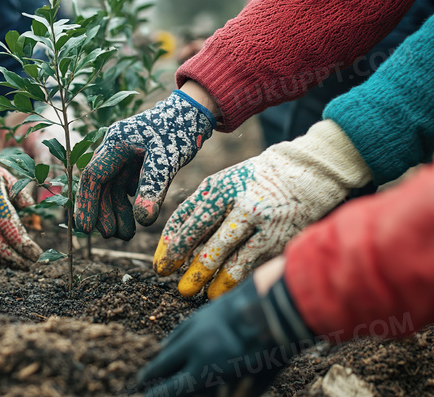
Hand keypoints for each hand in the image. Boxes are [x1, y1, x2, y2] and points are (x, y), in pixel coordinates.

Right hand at [75, 90, 214, 238]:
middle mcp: (113, 149)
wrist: (194, 112)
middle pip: (100, 186)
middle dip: (102, 212)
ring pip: (112, 189)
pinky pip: (124, 186)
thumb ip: (154, 188)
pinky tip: (134, 218)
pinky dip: (128, 204)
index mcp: (114, 143)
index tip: (87, 229)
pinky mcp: (135, 162)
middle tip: (111, 235)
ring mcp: (123, 156)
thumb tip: (144, 221)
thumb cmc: (179, 129)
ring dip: (116, 211)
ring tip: (126, 235)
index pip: (93, 177)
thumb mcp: (167, 160)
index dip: (88, 204)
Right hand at [137, 276, 313, 396]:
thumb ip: (225, 392)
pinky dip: (172, 342)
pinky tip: (170, 347)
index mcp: (204, 369)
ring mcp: (194, 328)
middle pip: (161, 365)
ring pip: (167, 345)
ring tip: (153, 368)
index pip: (170, 388)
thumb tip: (203, 392)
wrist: (272, 309)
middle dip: (149, 376)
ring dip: (159, 358)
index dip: (155, 394)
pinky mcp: (200, 315)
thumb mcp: (250, 384)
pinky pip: (178, 331)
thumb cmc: (268, 354)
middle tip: (140, 383)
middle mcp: (193, 347)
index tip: (145, 396)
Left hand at [154, 120, 371, 298]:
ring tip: (200, 295)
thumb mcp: (223, 184)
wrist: (307, 171)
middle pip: (208, 245)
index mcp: (219, 189)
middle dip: (190, 271)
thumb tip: (174, 244)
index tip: (160, 266)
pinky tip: (225, 290)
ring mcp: (263, 224)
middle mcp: (240, 206)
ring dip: (213, 282)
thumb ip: (199, 210)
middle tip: (178, 288)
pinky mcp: (280, 239)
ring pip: (232, 261)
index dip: (171, 247)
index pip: (186, 222)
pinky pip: (254, 265)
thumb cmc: (254, 181)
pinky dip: (237, 280)